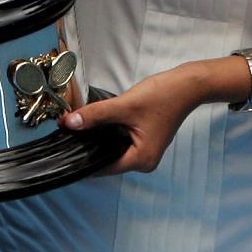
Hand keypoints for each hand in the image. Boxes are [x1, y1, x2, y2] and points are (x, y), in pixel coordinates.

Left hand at [61, 63, 213, 174]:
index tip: (63, 146)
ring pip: (112, 149)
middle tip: (68, 131)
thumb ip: (95, 115)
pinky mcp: (145, 141)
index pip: (102, 166)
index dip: (82, 155)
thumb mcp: (124, 105)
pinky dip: (109, 133)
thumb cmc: (164, 96)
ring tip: (80, 125)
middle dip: (88, 145)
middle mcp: (144, 161)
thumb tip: (70, 123)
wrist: (188, 85)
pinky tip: (98, 122)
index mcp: (141, 160)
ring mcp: (145, 151)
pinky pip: (120, 142)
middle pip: (106, 158)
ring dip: (98, 138)